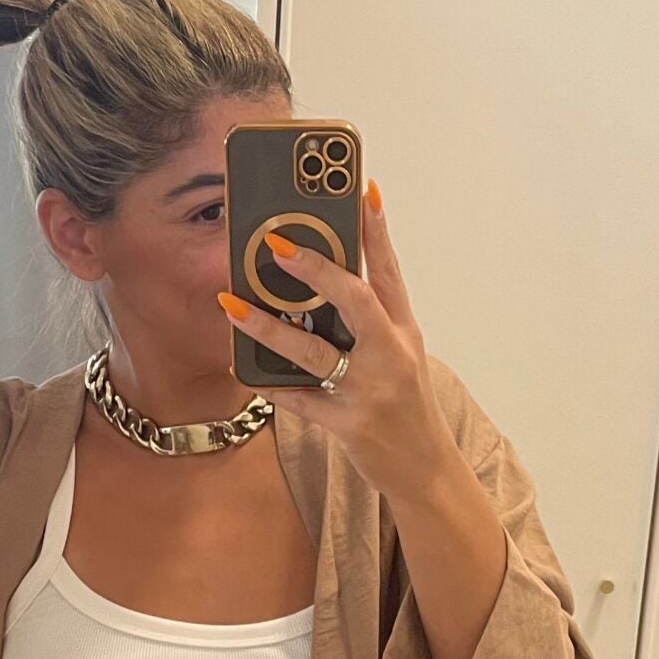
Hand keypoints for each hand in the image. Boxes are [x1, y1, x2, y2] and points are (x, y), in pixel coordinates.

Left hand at [216, 186, 460, 500]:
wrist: (426, 469)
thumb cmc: (406, 406)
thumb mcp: (401, 356)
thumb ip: (370, 322)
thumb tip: (323, 283)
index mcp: (404, 332)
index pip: (390, 272)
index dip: (377, 230)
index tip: (362, 190)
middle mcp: (391, 355)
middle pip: (356, 301)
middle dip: (317, 269)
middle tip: (278, 243)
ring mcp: (370, 391)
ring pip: (314, 353)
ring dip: (269, 328)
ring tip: (233, 305)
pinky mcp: (349, 425)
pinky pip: (300, 401)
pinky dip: (272, 386)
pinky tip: (245, 370)